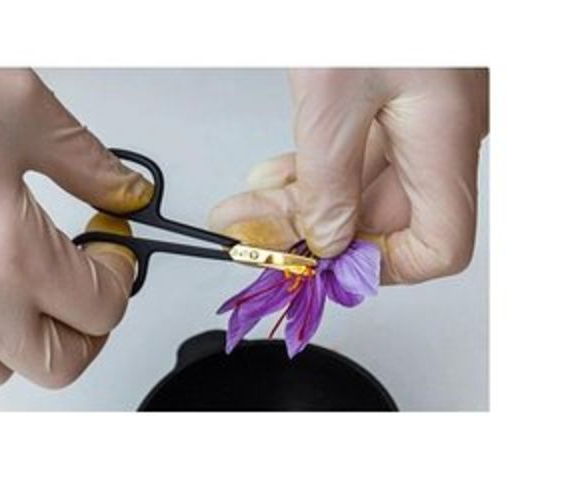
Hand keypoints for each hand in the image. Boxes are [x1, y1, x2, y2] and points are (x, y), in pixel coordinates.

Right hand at [0, 69, 151, 387]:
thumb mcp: (19, 107)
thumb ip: (86, 162)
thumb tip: (125, 192)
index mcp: (7, 254)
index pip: (103, 309)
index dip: (123, 275)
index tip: (114, 249)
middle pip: (61, 363)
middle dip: (89, 323)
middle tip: (92, 281)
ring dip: (30, 335)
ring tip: (32, 282)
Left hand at [210, 68, 487, 283]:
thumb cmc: (375, 1)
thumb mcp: (333, 93)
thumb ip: (328, 178)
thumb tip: (325, 239)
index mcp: (443, 139)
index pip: (438, 245)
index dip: (379, 268)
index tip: (321, 267)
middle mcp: (437, 135)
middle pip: (379, 218)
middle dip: (309, 232)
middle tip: (253, 236)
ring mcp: (414, 117)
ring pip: (357, 186)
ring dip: (300, 203)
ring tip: (245, 207)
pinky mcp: (390, 98)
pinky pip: (353, 152)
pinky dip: (310, 169)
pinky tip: (274, 174)